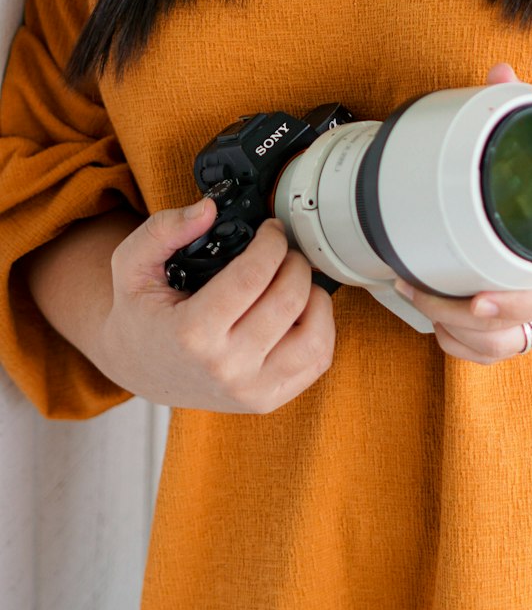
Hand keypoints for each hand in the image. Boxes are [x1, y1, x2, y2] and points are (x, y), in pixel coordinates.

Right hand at [94, 198, 334, 412]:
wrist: (140, 368)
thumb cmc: (142, 314)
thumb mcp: (132, 264)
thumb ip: (164, 229)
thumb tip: (208, 209)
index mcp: (191, 333)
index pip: (254, 276)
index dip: (271, 241)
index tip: (270, 229)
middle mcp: (224, 367)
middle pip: (289, 299)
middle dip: (294, 261)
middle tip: (283, 251)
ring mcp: (249, 389)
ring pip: (315, 335)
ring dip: (313, 295)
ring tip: (292, 280)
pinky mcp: (267, 400)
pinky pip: (318, 360)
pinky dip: (320, 326)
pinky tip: (299, 309)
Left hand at [394, 61, 531, 363]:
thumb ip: (523, 108)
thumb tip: (500, 70)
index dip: (509, 303)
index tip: (476, 297)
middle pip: (505, 329)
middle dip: (453, 313)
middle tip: (414, 286)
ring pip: (492, 346)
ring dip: (449, 328)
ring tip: (415, 294)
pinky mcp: (521, 331)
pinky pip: (487, 355)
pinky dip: (459, 345)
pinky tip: (437, 323)